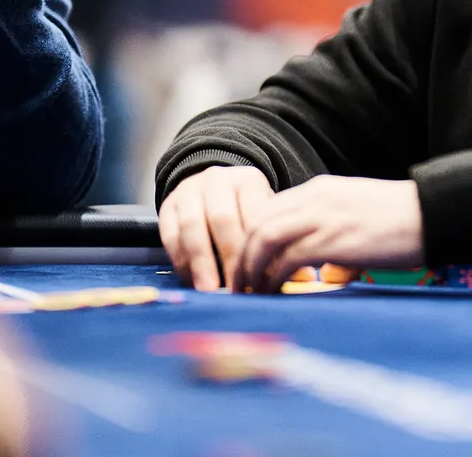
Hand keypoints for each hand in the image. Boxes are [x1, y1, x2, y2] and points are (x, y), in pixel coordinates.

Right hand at [158, 165, 274, 292]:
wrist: (211, 188)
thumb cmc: (245, 211)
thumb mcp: (265, 217)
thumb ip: (280, 244)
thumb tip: (303, 277)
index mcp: (249, 180)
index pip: (255, 214)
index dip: (259, 248)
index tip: (264, 280)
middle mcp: (218, 180)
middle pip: (223, 219)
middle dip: (230, 258)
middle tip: (237, 289)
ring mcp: (189, 190)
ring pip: (193, 226)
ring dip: (201, 261)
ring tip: (210, 290)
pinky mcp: (167, 205)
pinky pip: (171, 234)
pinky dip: (181, 260)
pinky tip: (192, 281)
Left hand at [231, 175, 423, 294]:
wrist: (432, 214)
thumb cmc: (403, 222)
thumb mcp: (359, 219)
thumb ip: (336, 239)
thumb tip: (327, 274)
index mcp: (320, 189)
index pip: (269, 210)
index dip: (253, 240)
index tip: (249, 266)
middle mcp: (314, 198)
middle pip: (258, 222)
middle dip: (242, 255)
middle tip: (238, 284)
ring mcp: (321, 216)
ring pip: (264, 237)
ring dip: (250, 267)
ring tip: (248, 293)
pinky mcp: (331, 239)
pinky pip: (286, 258)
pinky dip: (273, 277)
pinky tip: (273, 293)